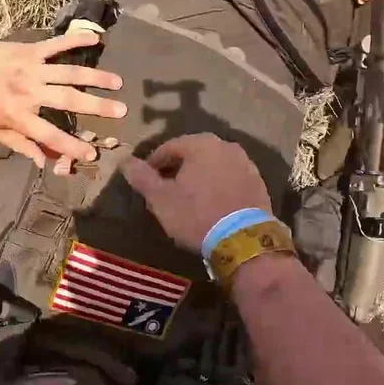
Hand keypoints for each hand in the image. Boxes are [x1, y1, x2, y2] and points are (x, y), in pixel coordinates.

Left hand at [0, 31, 126, 167]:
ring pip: (69, 73)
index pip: (50, 135)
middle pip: (68, 101)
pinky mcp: (30, 50)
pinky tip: (96, 39)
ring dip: (95, 77)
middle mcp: (29, 92)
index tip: (93, 152)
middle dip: (97, 107)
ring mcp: (31, 68)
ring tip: (117, 82)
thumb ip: (20, 145)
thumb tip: (44, 163)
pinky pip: (56, 45)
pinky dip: (75, 40)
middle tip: (121, 111)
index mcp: (19, 115)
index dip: (72, 146)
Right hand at [120, 133, 273, 252]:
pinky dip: (218, 187)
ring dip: (199, 178)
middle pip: (193, 154)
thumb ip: (142, 177)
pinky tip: (211, 205)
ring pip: (213, 166)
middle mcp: (226, 146)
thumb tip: (125, 161)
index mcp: (201, 144)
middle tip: (166, 190)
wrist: (243, 240)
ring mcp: (246, 164)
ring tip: (188, 199)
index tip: (146, 182)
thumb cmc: (196, 215)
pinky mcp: (258, 183)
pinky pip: (230, 179)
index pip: (169, 147)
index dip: (154, 164)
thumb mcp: (161, 199)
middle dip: (178, 169)